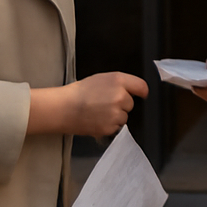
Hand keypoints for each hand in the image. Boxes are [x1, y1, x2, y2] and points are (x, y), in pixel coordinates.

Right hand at [28, 72, 148, 137]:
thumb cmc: (80, 92)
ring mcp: (116, 113)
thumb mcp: (101, 78)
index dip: (141, 92)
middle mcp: (120, 96)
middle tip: (105, 103)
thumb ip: (119, 83)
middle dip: (122, 105)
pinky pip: (116, 127)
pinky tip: (97, 119)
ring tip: (99, 112)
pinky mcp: (111, 127)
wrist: (65, 108)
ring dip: (116, 116)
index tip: (141, 95)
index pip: (142, 87)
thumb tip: (133, 90)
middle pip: (131, 103)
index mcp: (118, 81)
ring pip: (124, 117)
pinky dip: (109, 125)